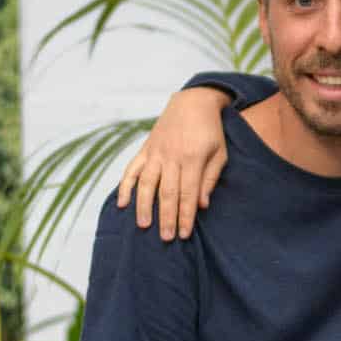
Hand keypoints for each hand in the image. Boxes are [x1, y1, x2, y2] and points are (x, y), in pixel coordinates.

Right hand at [116, 87, 232, 239]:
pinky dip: (125, 186)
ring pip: (147, 182)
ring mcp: (155, 152)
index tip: (184, 234)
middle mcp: (171, 156)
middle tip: (166, 238)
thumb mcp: (219, 153)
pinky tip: (122, 203)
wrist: (192, 102)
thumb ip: (210, 179)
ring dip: (143, 205)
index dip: (186, 216)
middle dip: (166, 217)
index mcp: (192, 158)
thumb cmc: (210, 131)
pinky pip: (132, 169)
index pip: (188, 194)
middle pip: (167, 192)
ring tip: (143, 225)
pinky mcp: (145, 148)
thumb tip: (201, 205)